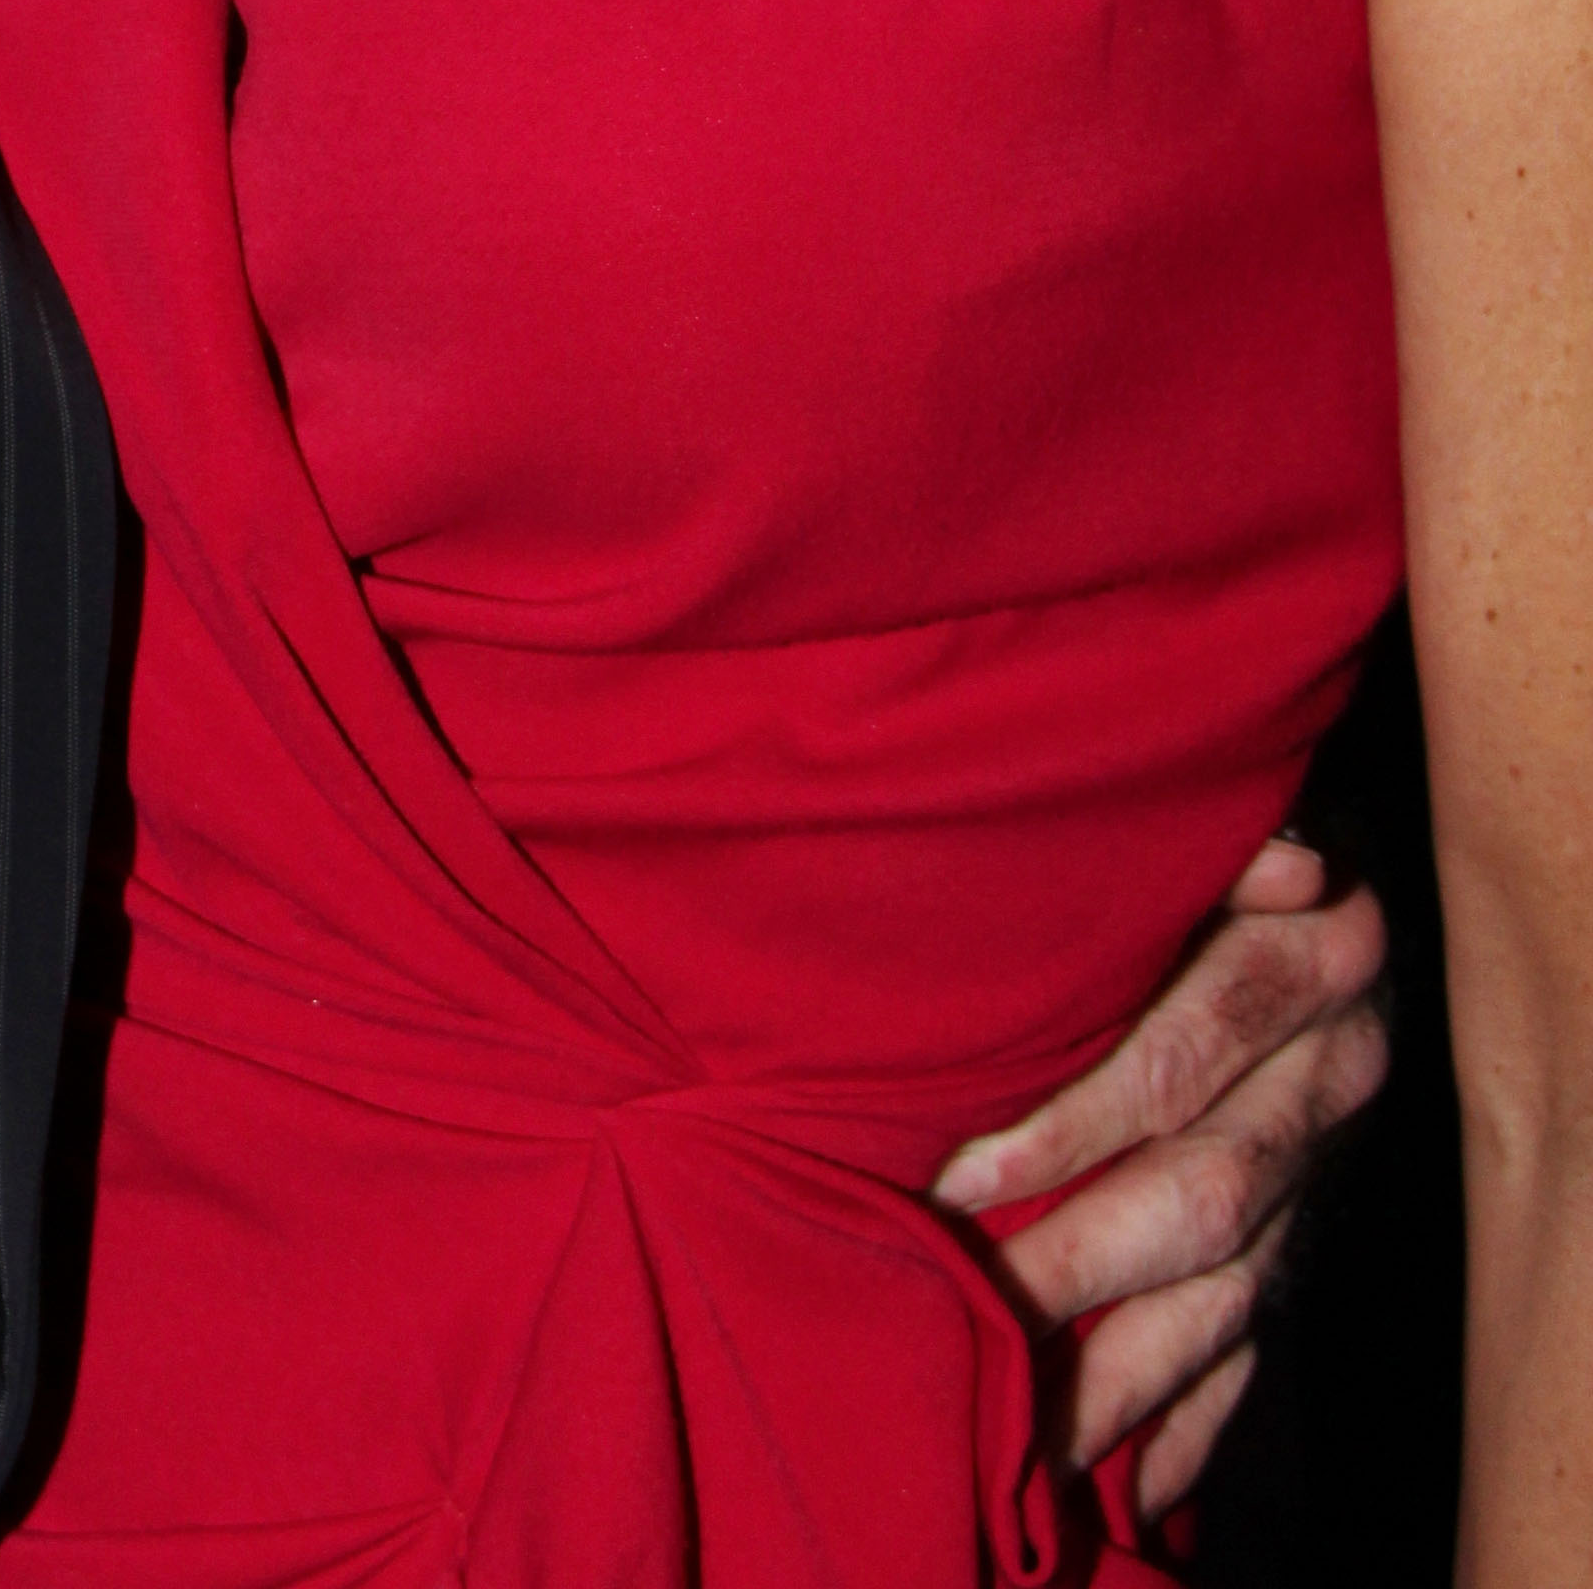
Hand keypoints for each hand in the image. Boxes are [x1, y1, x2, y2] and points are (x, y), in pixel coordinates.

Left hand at [934, 835, 1390, 1511]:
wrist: (1342, 899)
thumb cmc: (1213, 846)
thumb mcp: (1210, 822)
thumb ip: (1206, 843)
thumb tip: (1268, 860)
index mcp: (1312, 959)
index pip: (1184, 1055)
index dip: (1072, 1120)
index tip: (958, 1177)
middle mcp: (1332, 1078)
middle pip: (1204, 1195)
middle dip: (1079, 1265)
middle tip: (976, 1321)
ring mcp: (1323, 1179)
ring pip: (1232, 1297)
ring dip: (1128, 1374)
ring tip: (1030, 1435)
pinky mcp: (1310, 1249)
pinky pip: (1258, 1353)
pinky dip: (1196, 1423)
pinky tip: (1134, 1477)